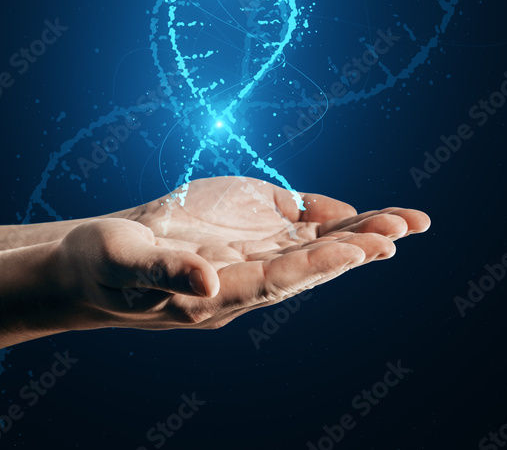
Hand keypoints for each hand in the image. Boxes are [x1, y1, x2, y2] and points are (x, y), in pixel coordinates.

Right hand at [52, 176, 429, 330]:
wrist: (98, 259)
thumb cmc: (103, 264)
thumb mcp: (123, 264)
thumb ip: (166, 272)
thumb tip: (209, 282)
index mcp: (216, 296)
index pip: (277, 282)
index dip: (319, 267)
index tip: (360, 251)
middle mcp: (244, 278)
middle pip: (310, 266)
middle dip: (356, 248)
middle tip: (402, 230)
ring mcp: (249, 254)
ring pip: (313, 246)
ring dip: (359, 234)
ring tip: (409, 222)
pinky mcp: (245, 230)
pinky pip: (297, 224)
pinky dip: (331, 216)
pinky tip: (362, 211)